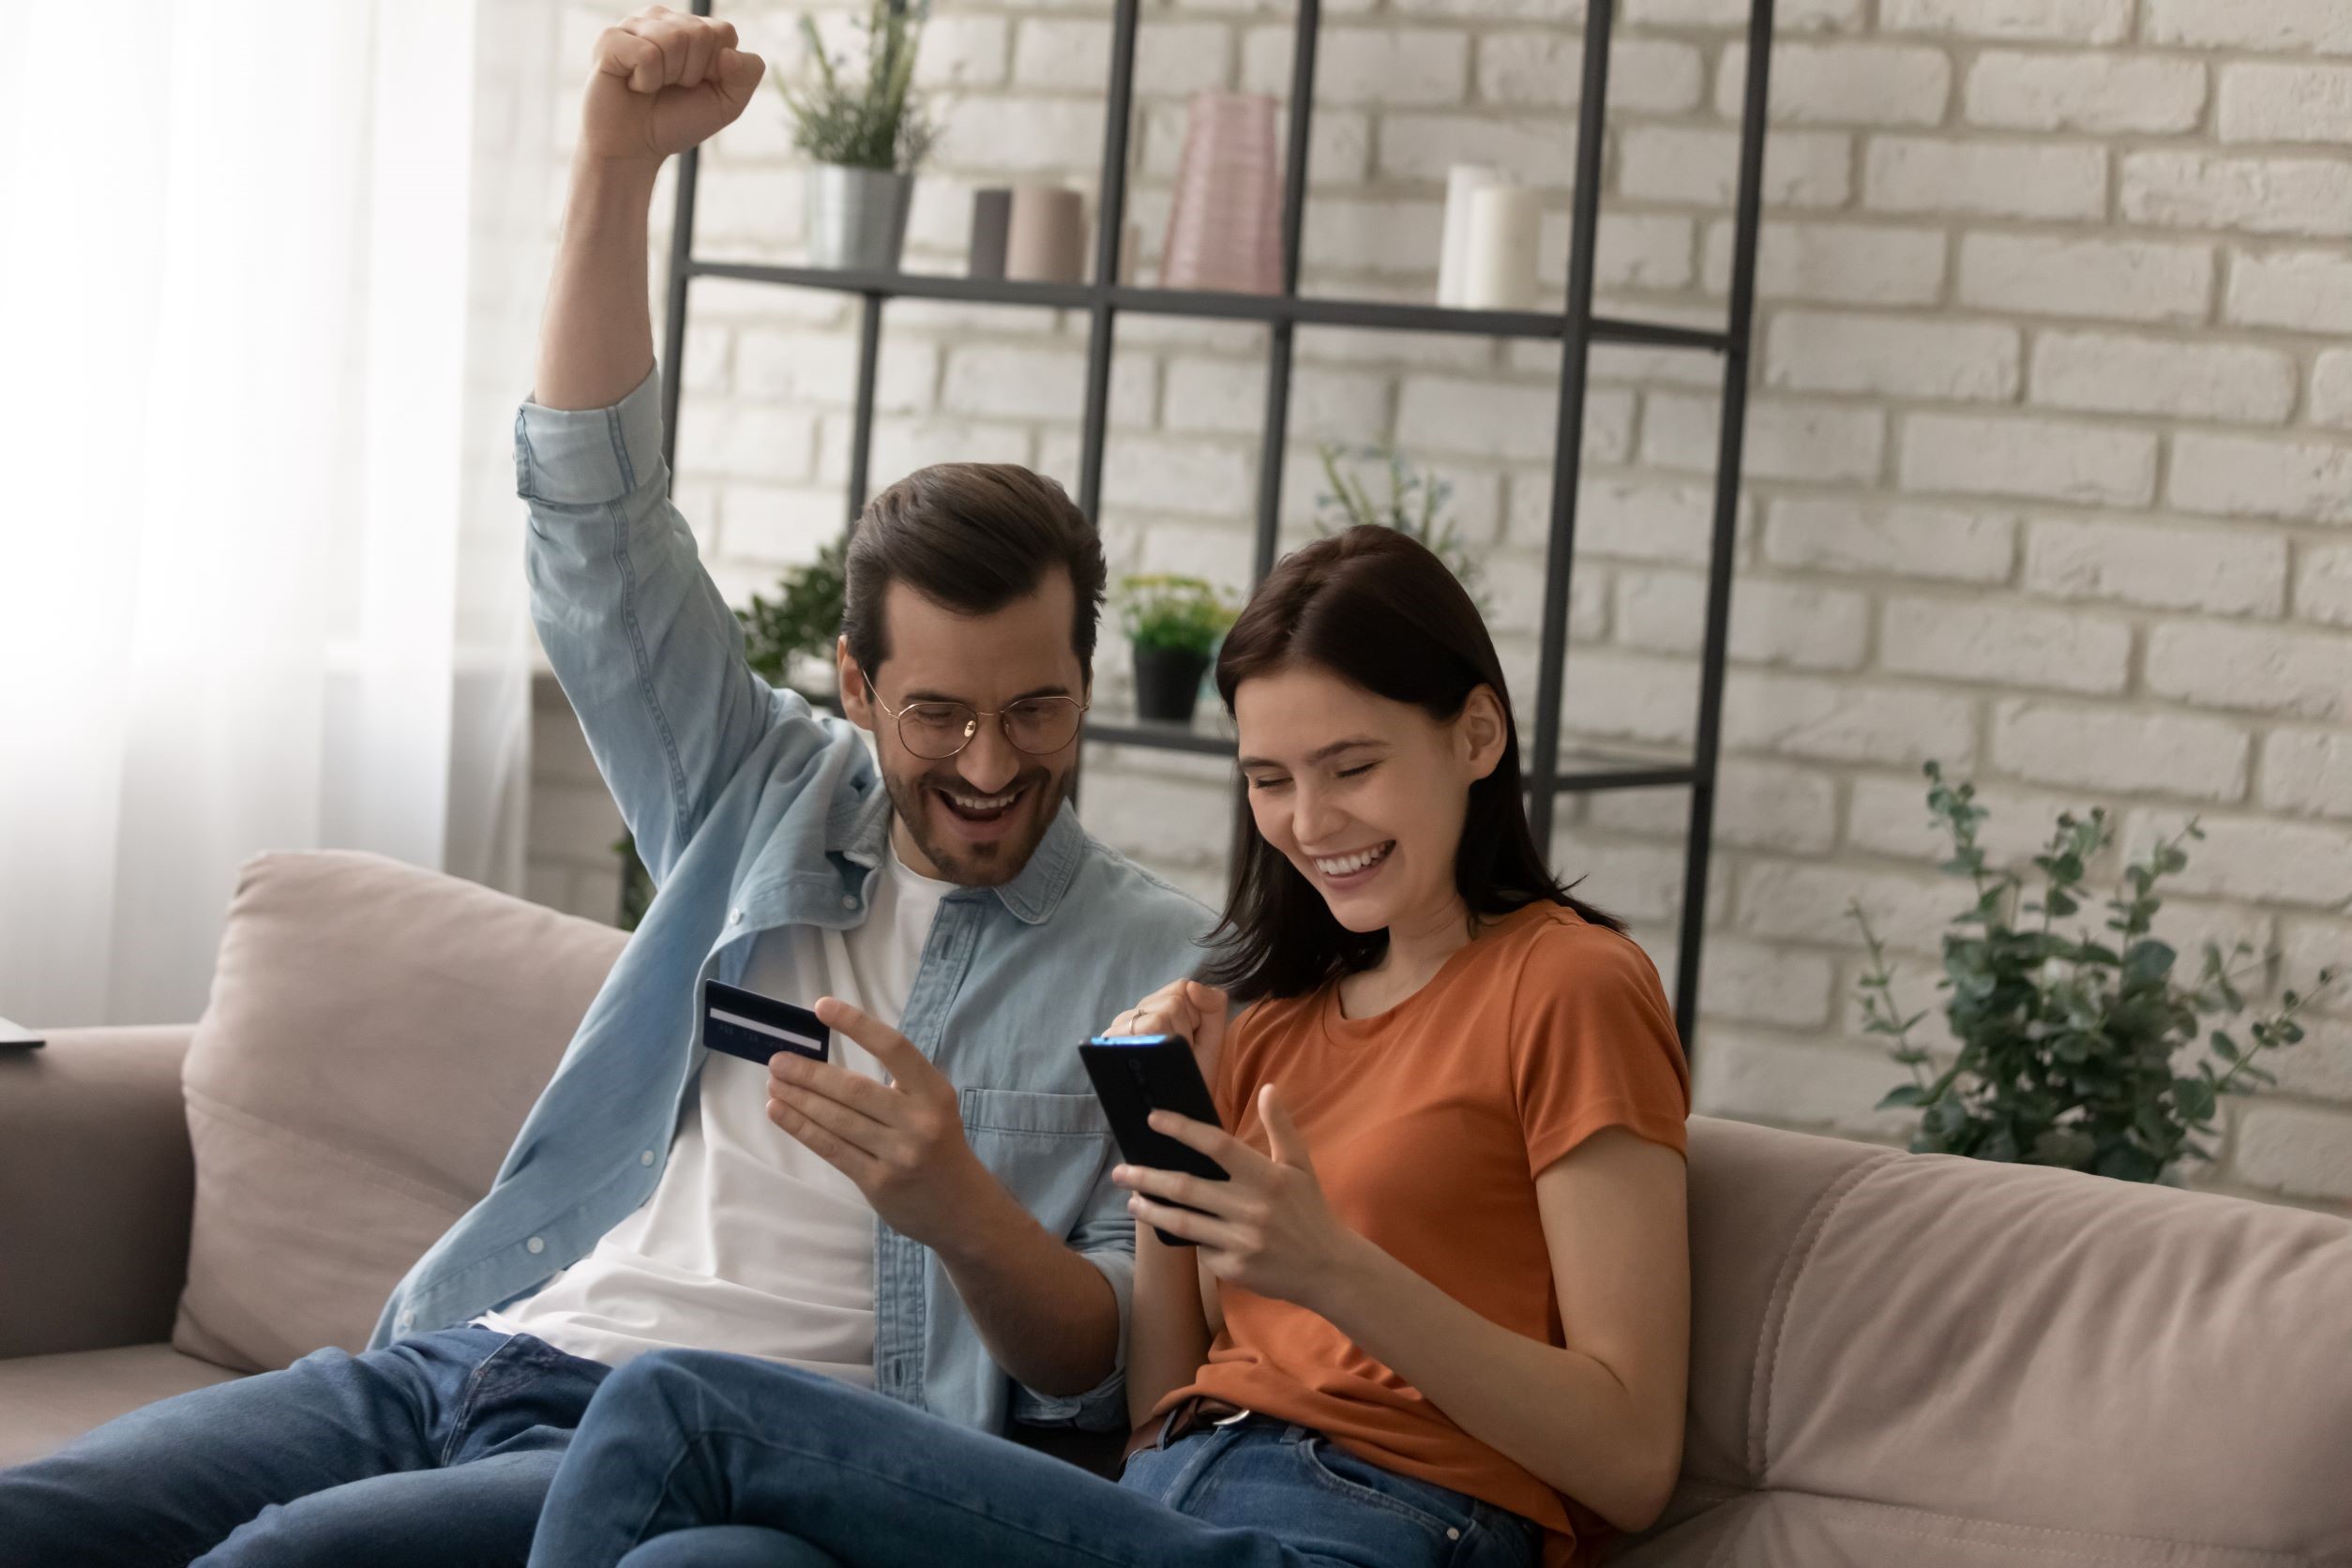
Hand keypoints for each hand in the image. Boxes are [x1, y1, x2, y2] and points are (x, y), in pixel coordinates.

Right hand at [580, 6, 765, 164]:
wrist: (635, 149)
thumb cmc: (677, 121)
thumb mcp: (726, 104)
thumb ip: (746, 75)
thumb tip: (729, 54)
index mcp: (692, 29)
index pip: (724, 32)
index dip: (716, 68)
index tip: (696, 85)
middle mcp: (664, 19)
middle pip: (700, 33)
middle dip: (692, 72)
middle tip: (670, 87)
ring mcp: (635, 25)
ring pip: (673, 39)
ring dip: (667, 76)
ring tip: (651, 86)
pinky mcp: (611, 39)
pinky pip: (646, 53)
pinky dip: (645, 81)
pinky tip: (633, 85)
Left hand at [766, 997, 991, 1248]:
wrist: (963, 1209)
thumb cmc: (939, 1146)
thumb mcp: (934, 1106)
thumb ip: (896, 1085)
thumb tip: (828, 1059)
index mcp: (935, 1092)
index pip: (893, 1048)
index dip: (856, 1025)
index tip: (822, 1007)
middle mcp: (918, 1121)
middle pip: (854, 1089)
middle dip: (810, 1072)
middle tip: (778, 1059)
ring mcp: (898, 1154)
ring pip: (837, 1119)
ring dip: (799, 1099)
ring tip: (773, 1082)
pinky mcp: (878, 1182)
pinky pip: (832, 1149)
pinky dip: (801, 1128)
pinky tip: (779, 1111)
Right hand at [1107, 977, 1229, 1094]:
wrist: (1180, 1108)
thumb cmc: (1194, 1072)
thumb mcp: (1212, 1038)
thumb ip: (1213, 1005)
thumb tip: (1192, 985)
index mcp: (1160, 1002)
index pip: (1181, 987)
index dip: (1195, 1014)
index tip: (1193, 1038)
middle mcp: (1137, 1010)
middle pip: (1173, 1002)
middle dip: (1186, 1030)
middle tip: (1181, 1052)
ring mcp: (1122, 1025)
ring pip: (1158, 1017)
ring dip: (1173, 1042)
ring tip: (1168, 1059)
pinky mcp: (1111, 1041)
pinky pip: (1141, 1031)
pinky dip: (1155, 1047)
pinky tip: (1152, 1059)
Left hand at [1111, 1084, 1362, 1313]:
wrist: (1328, 1268)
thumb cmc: (1309, 1210)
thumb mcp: (1299, 1165)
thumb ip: (1281, 1127)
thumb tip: (1269, 1088)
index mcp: (1266, 1177)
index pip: (1216, 1145)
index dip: (1182, 1129)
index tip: (1153, 1119)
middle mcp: (1251, 1208)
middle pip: (1186, 1187)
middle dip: (1146, 1177)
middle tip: (1120, 1170)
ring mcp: (1240, 1241)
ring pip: (1182, 1221)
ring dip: (1150, 1210)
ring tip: (1131, 1200)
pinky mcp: (1233, 1269)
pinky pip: (1199, 1248)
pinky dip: (1185, 1237)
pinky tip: (1172, 1227)